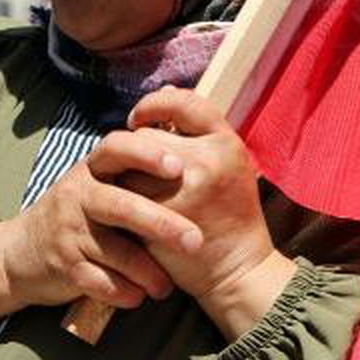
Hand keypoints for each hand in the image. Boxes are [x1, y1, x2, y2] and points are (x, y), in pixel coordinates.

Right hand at [0, 148, 201, 326]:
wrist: (20, 251)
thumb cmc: (77, 213)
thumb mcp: (95, 182)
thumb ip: (133, 168)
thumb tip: (184, 135)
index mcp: (91, 169)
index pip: (116, 148)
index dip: (146, 154)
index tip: (178, 166)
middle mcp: (77, 195)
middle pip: (122, 205)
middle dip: (162, 224)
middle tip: (195, 240)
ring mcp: (69, 232)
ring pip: (117, 252)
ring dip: (148, 272)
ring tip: (167, 286)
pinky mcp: (64, 266)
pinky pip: (101, 282)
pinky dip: (124, 293)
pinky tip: (138, 296)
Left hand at [120, 87, 295, 338]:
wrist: (237, 269)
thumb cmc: (229, 212)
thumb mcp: (226, 162)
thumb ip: (196, 129)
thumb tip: (165, 89)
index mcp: (226, 143)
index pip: (183, 102)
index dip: (154, 104)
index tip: (139, 118)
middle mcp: (205, 161)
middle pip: (146, 135)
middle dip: (137, 149)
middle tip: (140, 167)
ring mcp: (180, 190)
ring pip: (129, 163)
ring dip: (125, 173)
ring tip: (138, 187)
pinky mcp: (159, 216)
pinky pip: (124, 193)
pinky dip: (121, 197)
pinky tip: (132, 206)